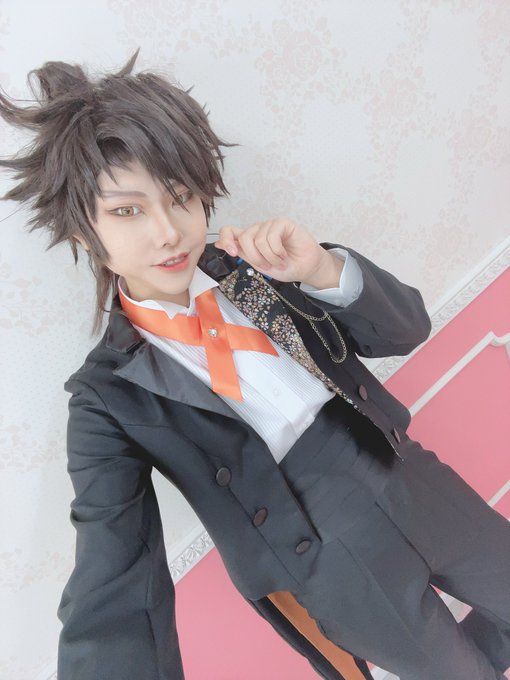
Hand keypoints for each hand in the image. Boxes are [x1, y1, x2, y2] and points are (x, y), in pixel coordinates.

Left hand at [213, 216, 327, 282]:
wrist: (306, 269)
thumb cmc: (285, 267)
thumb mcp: (260, 265)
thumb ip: (242, 253)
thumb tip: (218, 243)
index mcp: (249, 240)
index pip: (229, 231)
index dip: (226, 240)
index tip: (234, 253)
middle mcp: (258, 230)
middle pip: (244, 238)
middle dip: (255, 257)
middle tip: (268, 266)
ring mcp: (270, 225)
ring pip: (258, 240)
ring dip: (270, 257)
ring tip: (280, 262)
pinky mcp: (282, 223)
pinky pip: (272, 236)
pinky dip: (277, 251)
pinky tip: (284, 255)